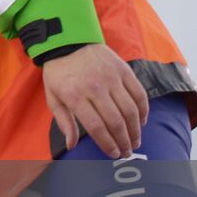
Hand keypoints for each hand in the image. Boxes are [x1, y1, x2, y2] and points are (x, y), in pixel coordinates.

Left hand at [43, 44, 148, 158]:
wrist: (68, 42)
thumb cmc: (59, 73)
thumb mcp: (53, 96)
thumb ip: (64, 121)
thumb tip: (71, 145)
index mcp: (74, 95)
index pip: (96, 126)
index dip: (107, 143)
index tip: (113, 154)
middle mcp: (94, 87)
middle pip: (115, 121)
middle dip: (124, 141)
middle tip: (127, 152)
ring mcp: (111, 77)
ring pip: (130, 110)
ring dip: (136, 130)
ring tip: (135, 141)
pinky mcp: (124, 70)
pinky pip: (139, 94)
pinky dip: (143, 110)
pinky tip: (142, 121)